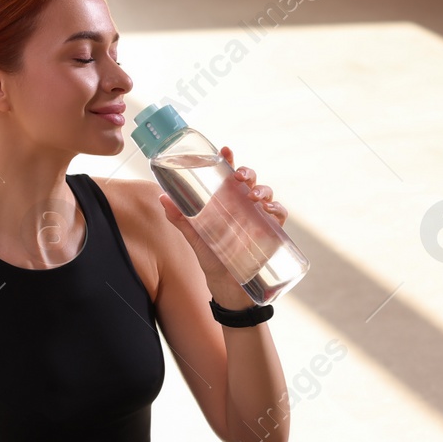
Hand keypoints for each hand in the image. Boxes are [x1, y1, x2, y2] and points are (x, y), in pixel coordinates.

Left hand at [157, 145, 287, 305]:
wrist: (230, 292)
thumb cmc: (213, 262)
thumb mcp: (196, 240)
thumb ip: (181, 220)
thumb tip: (163, 198)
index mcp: (225, 204)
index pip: (228, 177)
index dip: (228, 161)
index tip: (225, 149)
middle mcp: (243, 207)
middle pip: (250, 181)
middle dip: (248, 172)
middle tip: (240, 177)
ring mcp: (258, 219)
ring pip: (266, 194)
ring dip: (263, 190)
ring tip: (254, 197)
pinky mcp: (271, 234)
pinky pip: (279, 215)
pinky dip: (277, 209)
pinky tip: (269, 211)